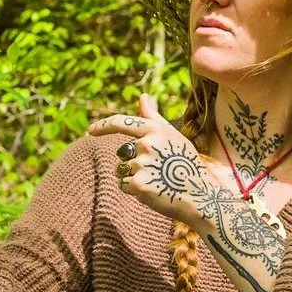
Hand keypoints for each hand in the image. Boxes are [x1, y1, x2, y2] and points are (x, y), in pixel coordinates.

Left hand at [89, 95, 214, 232]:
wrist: (200, 195)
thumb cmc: (186, 164)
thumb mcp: (173, 136)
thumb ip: (153, 117)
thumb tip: (142, 96)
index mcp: (155, 130)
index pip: (121, 123)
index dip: (103, 126)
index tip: (91, 130)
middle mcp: (147, 144)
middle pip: (122, 153)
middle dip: (132, 162)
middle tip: (156, 171)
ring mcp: (142, 164)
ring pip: (122, 170)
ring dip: (133, 177)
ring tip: (156, 182)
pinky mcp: (138, 184)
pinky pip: (124, 185)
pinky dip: (134, 191)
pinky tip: (153, 191)